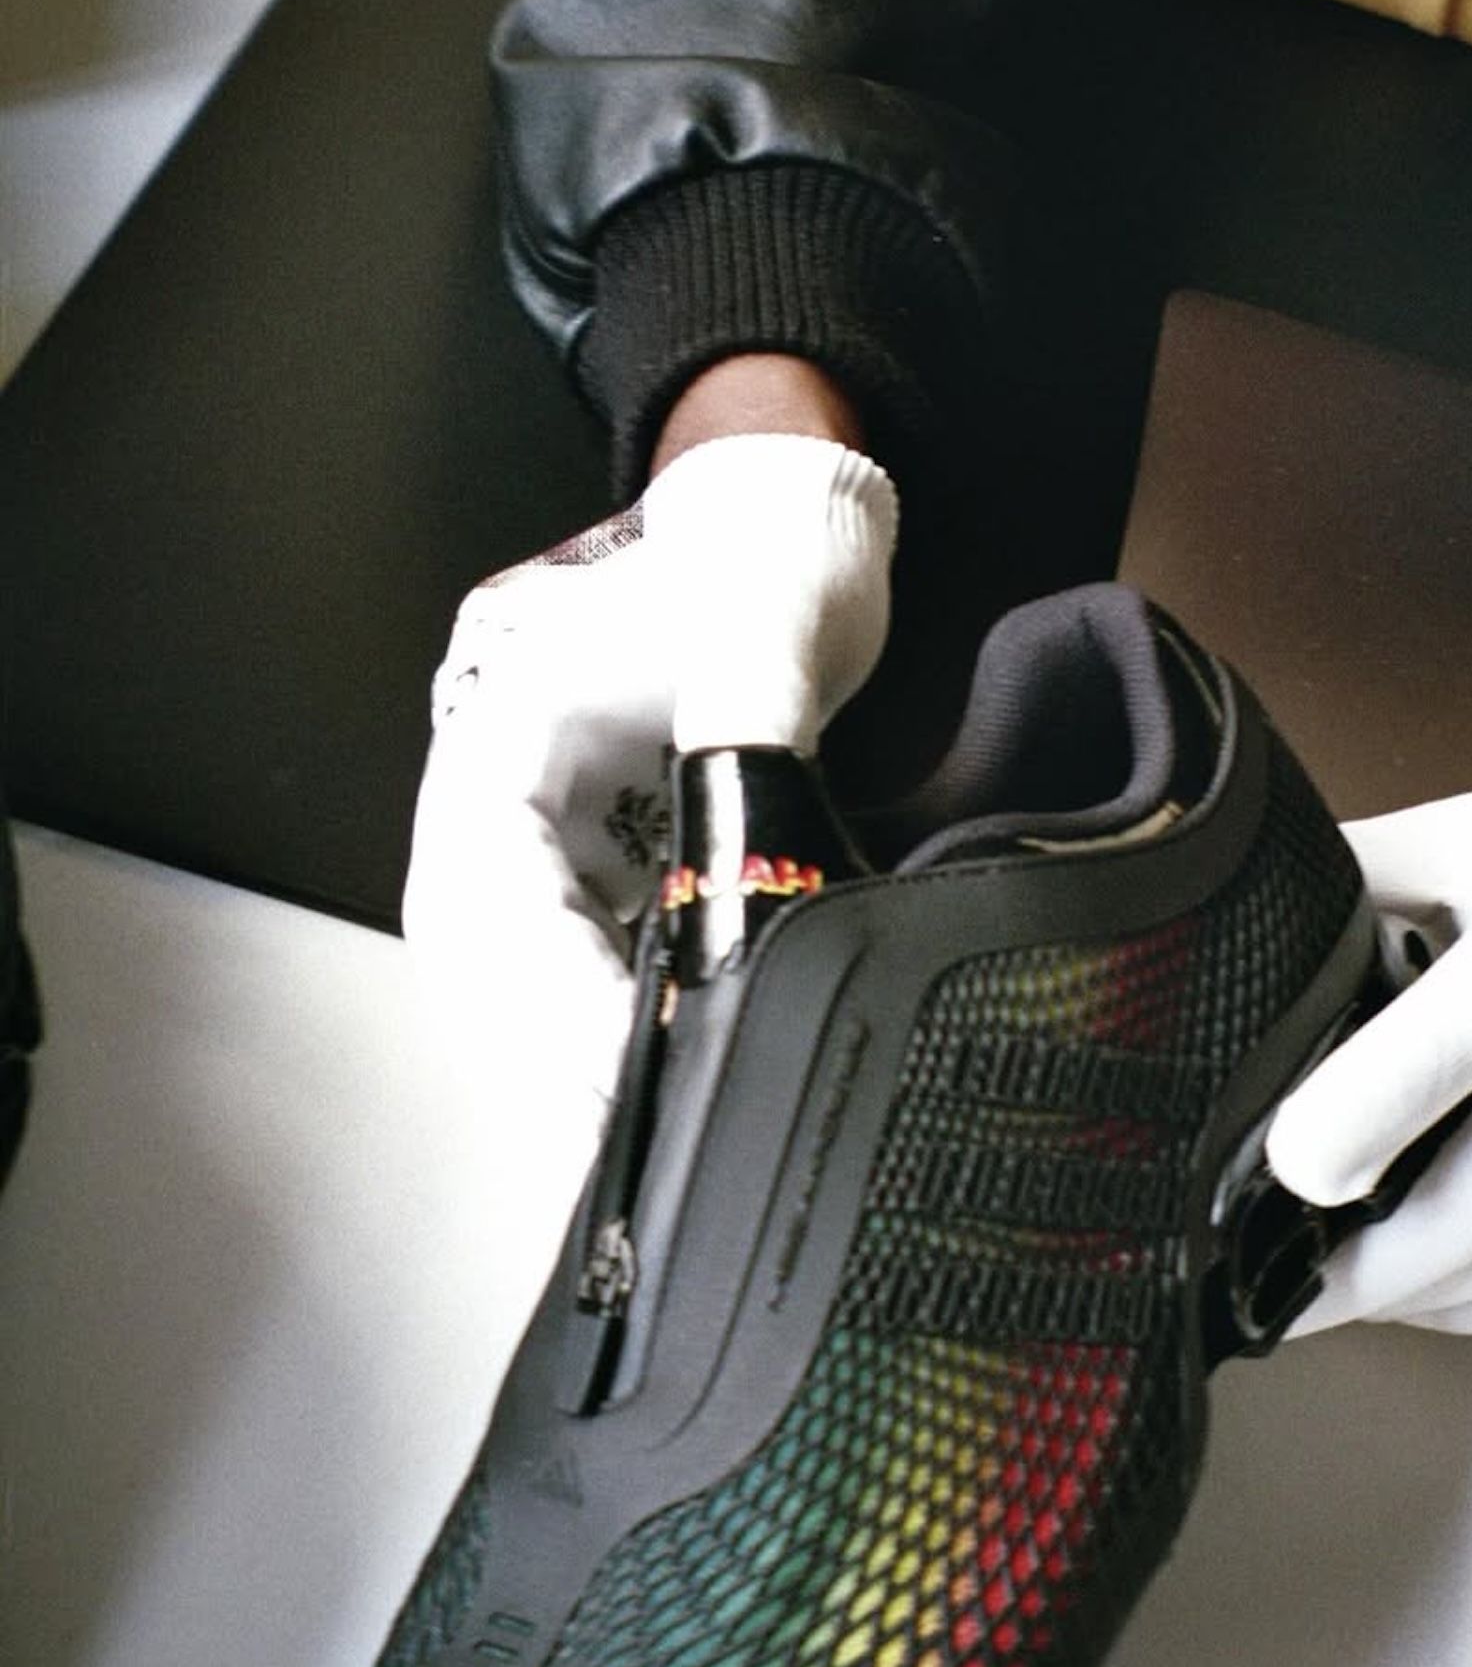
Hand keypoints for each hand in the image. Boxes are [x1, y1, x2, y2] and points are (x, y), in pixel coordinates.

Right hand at [401, 436, 895, 1187]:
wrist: (793, 536)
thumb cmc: (760, 564)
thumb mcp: (759, 636)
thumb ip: (747, 756)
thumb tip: (748, 883)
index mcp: (502, 729)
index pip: (484, 882)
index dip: (543, 983)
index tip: (615, 1054)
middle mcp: (503, 794)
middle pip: (483, 957)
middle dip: (550, 1050)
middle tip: (636, 1130)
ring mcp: (547, 839)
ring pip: (525, 981)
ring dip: (579, 1057)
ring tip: (658, 1127)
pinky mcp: (600, 872)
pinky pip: (588, 972)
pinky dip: (621, 1030)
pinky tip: (681, 1073)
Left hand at [1264, 714, 1471, 1334]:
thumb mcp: (1453, 837)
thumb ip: (1342, 886)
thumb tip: (1210, 918)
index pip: (1465, 1029)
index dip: (1377, 1104)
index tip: (1292, 1164)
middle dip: (1377, 1261)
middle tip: (1267, 1296)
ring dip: (1421, 1294)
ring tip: (1318, 1301)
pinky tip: (1417, 1292)